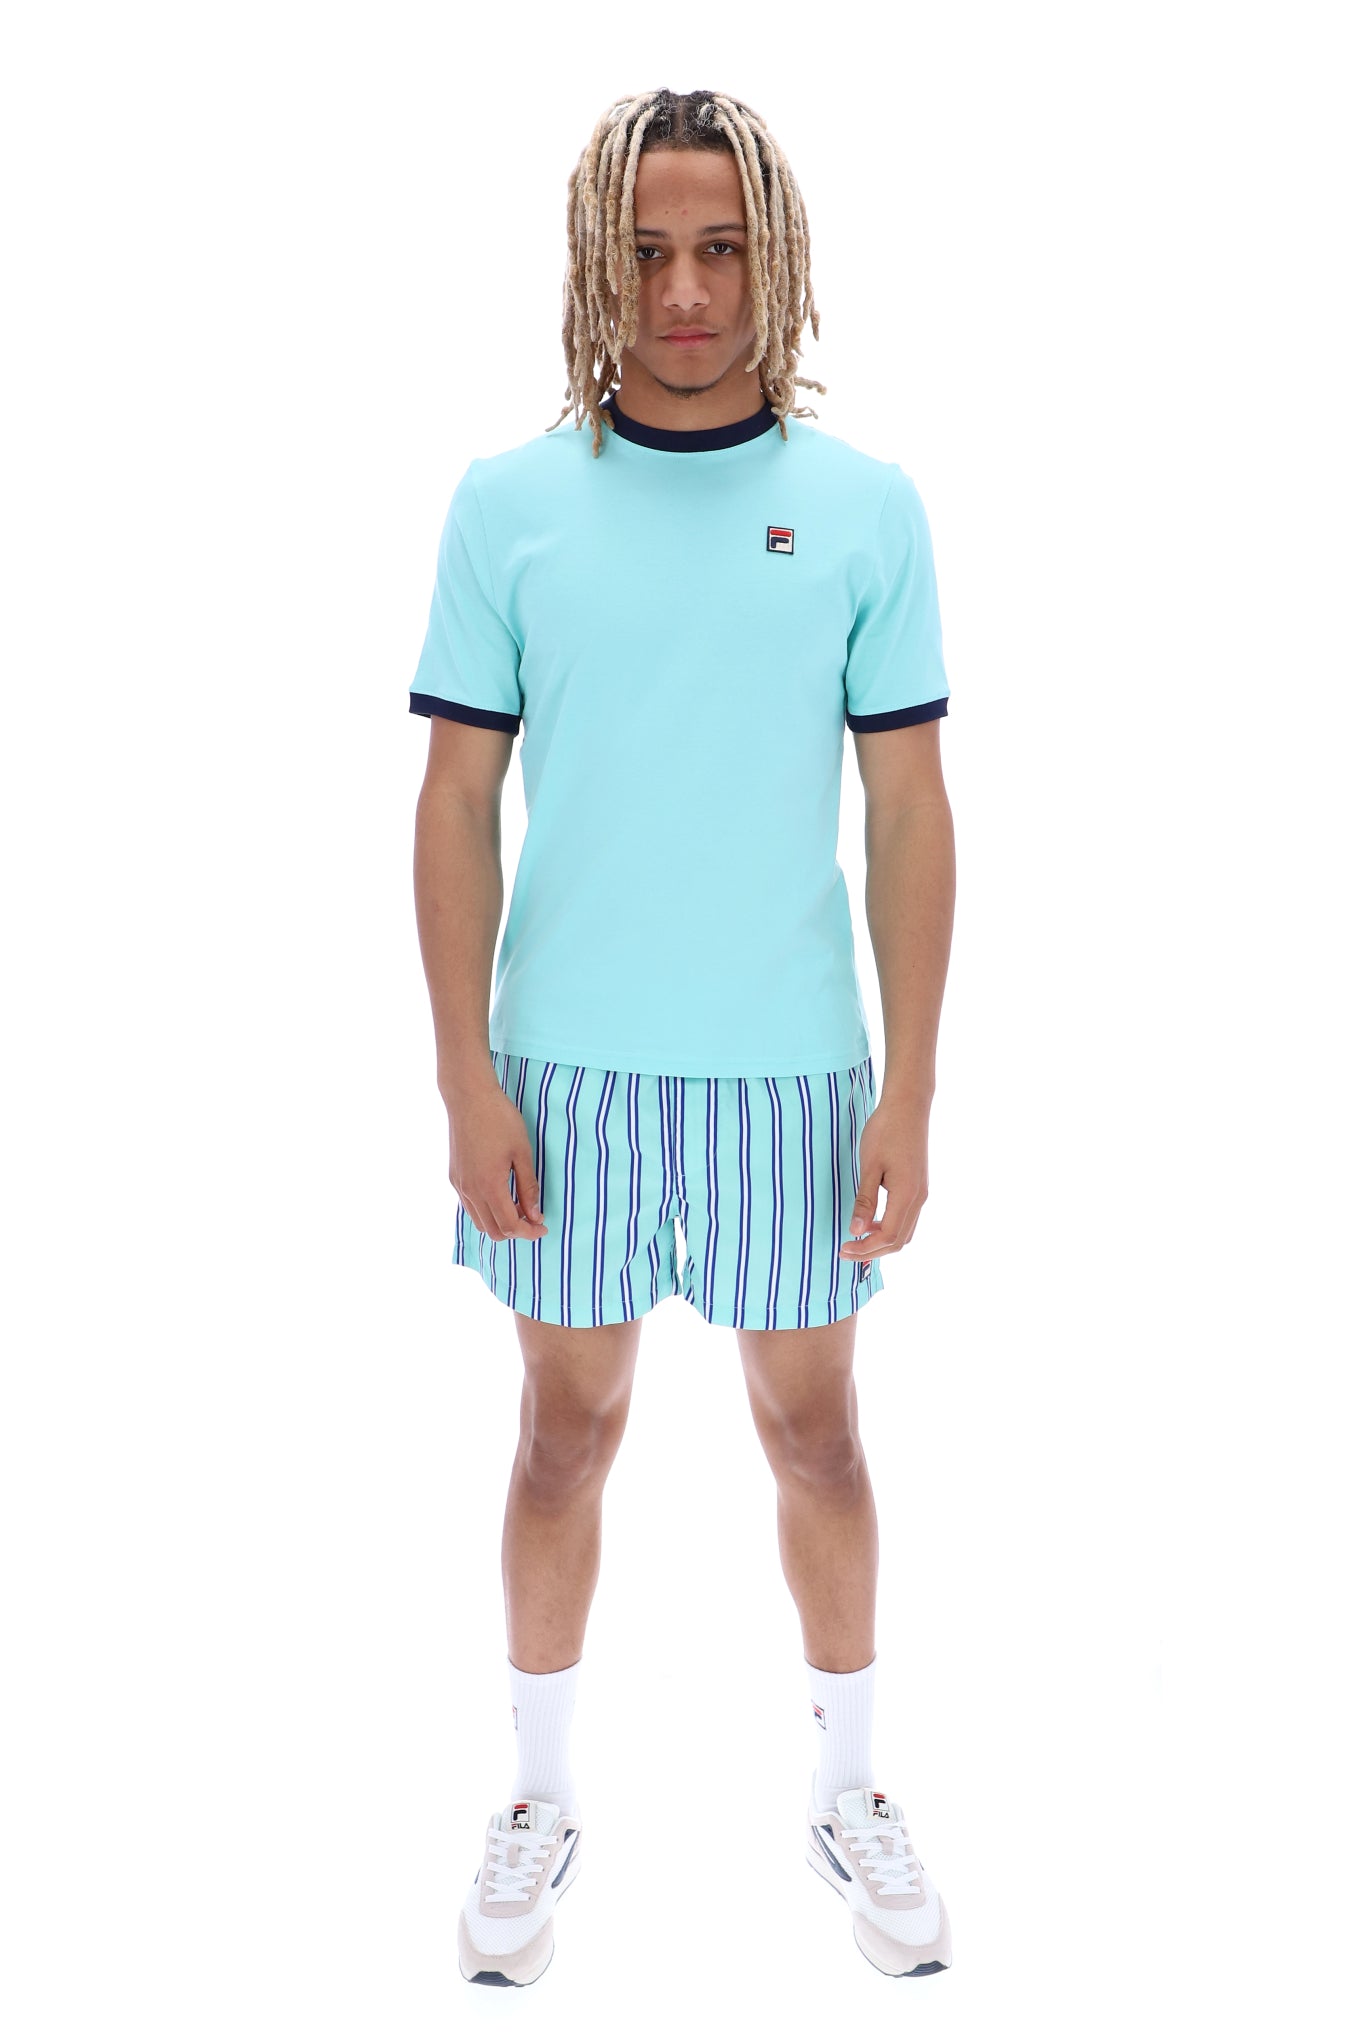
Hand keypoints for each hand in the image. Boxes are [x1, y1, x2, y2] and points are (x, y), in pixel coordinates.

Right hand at [445, 1078, 549, 1243]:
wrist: (469, 1098)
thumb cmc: (500, 1120)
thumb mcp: (522, 1152)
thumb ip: (528, 1187)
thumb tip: (535, 1215)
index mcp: (489, 1185)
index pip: (509, 1226)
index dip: (529, 1232)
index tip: (543, 1226)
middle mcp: (470, 1190)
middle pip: (493, 1231)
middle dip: (515, 1231)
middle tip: (533, 1218)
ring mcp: (459, 1185)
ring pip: (479, 1222)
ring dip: (499, 1222)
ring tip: (518, 1207)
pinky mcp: (454, 1177)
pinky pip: (469, 1206)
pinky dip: (486, 1211)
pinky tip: (501, 1196)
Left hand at [838, 1095, 929, 1259]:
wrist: (908, 1106)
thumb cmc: (886, 1130)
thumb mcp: (869, 1165)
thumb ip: (864, 1200)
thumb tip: (856, 1231)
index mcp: (907, 1194)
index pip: (887, 1236)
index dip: (865, 1248)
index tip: (843, 1248)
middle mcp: (919, 1198)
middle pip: (899, 1240)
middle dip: (873, 1252)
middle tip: (846, 1251)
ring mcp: (922, 1193)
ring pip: (905, 1232)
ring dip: (882, 1242)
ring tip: (857, 1241)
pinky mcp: (919, 1186)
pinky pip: (907, 1218)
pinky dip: (889, 1229)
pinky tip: (870, 1223)